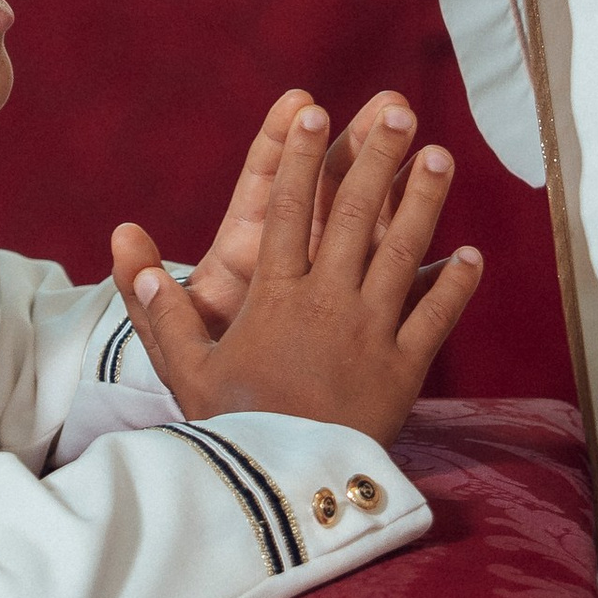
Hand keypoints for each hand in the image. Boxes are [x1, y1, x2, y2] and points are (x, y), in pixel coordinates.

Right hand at [110, 99, 479, 442]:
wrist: (286, 488)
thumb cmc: (233, 426)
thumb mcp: (187, 369)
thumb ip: (161, 307)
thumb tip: (127, 244)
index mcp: (274, 296)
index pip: (286, 211)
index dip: (299, 158)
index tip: (311, 110)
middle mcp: (327, 302)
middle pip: (355, 215)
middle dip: (375, 157)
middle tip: (395, 108)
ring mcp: (371, 332)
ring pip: (403, 253)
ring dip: (423, 202)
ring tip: (440, 156)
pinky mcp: (404, 369)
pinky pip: (434, 318)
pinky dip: (454, 286)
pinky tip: (471, 254)